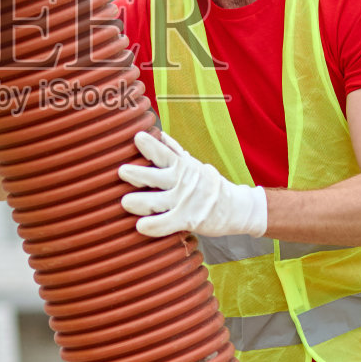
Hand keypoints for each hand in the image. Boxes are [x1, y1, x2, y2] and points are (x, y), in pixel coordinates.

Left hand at [118, 130, 267, 238]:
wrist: (238, 208)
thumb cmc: (210, 185)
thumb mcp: (195, 165)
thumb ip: (176, 152)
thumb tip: (160, 135)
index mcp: (182, 165)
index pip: (164, 152)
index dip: (150, 145)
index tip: (137, 138)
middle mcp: (182, 181)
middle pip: (155, 176)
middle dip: (138, 174)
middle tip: (123, 171)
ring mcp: (185, 201)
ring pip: (156, 201)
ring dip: (140, 201)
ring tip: (126, 202)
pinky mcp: (188, 220)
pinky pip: (166, 223)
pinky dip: (153, 225)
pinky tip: (141, 226)